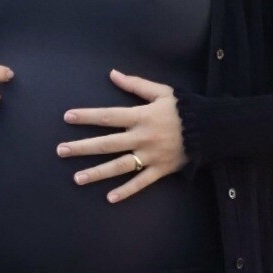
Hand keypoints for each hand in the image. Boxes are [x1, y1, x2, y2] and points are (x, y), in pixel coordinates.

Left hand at [57, 69, 186, 201]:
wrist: (211, 128)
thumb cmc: (184, 108)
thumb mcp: (161, 92)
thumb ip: (135, 85)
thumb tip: (112, 74)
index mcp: (141, 116)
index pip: (107, 116)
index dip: (86, 116)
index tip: (67, 117)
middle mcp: (142, 137)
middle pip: (106, 143)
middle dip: (81, 147)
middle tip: (60, 151)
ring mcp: (150, 156)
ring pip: (119, 166)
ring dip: (96, 173)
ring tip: (76, 178)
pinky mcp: (160, 170)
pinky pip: (141, 183)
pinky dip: (126, 191)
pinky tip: (109, 198)